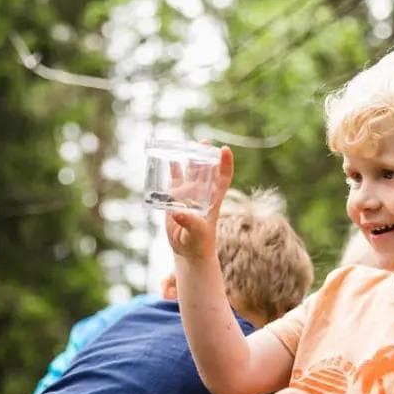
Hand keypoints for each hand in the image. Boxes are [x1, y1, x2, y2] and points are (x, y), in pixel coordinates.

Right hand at [164, 145, 232, 259]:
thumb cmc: (199, 244)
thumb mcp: (197, 233)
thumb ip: (190, 222)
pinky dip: (171, 171)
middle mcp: (201, 195)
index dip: (225, 164)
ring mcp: (189, 196)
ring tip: (185, 144)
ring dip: (188, 160)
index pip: (222, 178)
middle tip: (203, 140)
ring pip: (189, 173)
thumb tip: (177, 212)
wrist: (189, 252)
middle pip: (206, 171)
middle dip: (205, 155)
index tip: (224, 149)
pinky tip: (168, 159)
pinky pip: (174, 182)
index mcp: (212, 200)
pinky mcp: (176, 200)